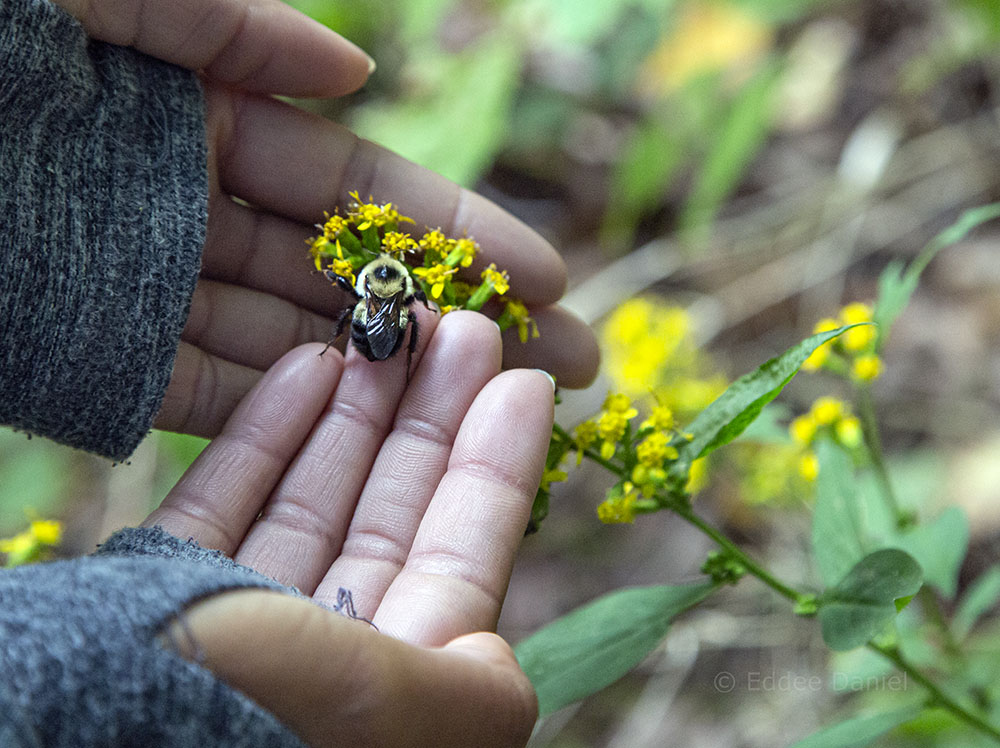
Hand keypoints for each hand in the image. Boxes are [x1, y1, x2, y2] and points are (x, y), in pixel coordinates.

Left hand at [54, 0, 599, 439]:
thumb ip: (222, 22)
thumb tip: (355, 76)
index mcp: (187, 108)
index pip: (353, 181)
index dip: (453, 229)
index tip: (545, 272)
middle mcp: (176, 202)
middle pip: (342, 273)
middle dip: (454, 321)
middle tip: (565, 363)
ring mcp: (133, 285)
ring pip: (286, 341)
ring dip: (384, 380)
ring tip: (490, 416)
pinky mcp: (75, 359)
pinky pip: (191, 392)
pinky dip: (273, 413)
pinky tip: (362, 437)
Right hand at [143, 312, 549, 744]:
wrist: (77, 730)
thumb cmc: (270, 717)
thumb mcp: (407, 710)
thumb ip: (475, 690)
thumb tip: (498, 660)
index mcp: (389, 691)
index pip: (460, 557)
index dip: (496, 466)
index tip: (524, 382)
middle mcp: (321, 658)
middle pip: (392, 513)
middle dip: (429, 417)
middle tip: (460, 326)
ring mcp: (243, 618)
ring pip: (314, 496)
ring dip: (355, 409)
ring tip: (389, 325)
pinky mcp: (167, 588)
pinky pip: (228, 498)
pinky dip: (267, 432)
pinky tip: (308, 365)